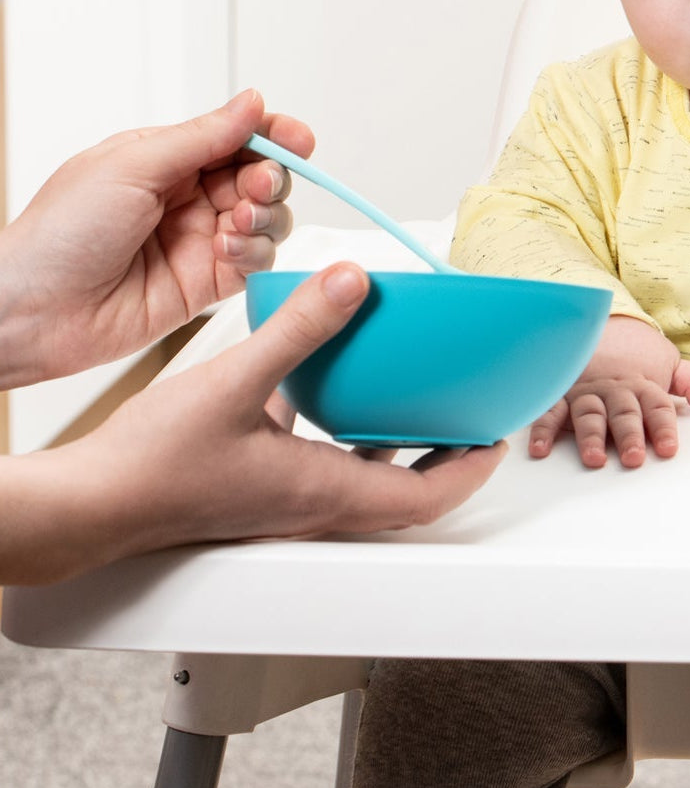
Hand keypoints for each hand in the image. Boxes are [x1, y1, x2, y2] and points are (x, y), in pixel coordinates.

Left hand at [0, 90, 312, 387]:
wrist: (31, 310)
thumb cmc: (60, 233)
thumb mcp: (132, 166)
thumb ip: (202, 137)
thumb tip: (253, 102)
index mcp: (166, 158)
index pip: (236, 136)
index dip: (273, 135)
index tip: (299, 140)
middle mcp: (188, 197)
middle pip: (261, 177)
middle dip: (271, 178)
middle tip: (258, 187)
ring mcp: (199, 240)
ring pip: (267, 219)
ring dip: (266, 216)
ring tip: (238, 223)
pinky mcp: (206, 284)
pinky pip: (255, 262)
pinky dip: (255, 253)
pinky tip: (228, 250)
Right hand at [0, 263, 506, 584]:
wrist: (91, 503)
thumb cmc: (154, 464)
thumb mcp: (238, 378)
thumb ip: (300, 327)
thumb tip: (353, 281)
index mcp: (323, 494)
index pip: (426, 498)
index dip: (471, 469)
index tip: (500, 436)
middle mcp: (312, 506)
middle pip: (405, 492)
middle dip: (447, 459)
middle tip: (472, 418)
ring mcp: (284, 501)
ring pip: (364, 479)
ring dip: (399, 446)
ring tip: (419, 400)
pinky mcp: (257, 486)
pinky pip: (322, 463)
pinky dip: (345, 433)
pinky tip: (328, 390)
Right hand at [529, 315, 689, 468]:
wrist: (597, 320)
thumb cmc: (635, 351)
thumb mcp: (668, 361)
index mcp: (642, 384)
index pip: (657, 406)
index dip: (663, 428)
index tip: (668, 449)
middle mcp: (614, 389)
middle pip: (623, 413)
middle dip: (628, 435)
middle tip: (634, 457)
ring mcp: (586, 391)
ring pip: (589, 414)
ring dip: (590, 436)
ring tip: (595, 457)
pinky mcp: (561, 393)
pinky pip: (551, 410)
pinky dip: (543, 429)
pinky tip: (542, 448)